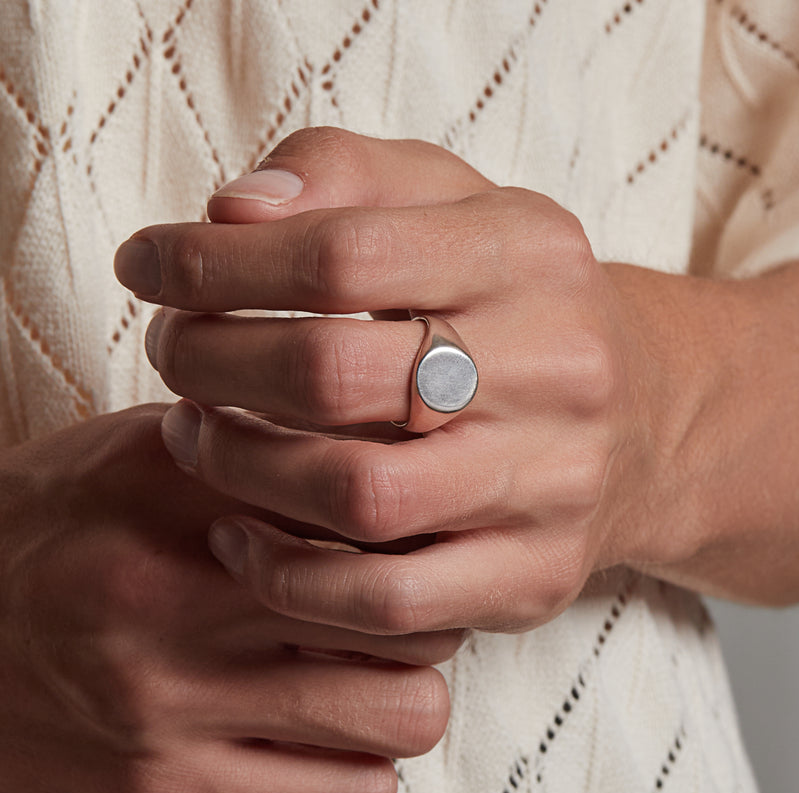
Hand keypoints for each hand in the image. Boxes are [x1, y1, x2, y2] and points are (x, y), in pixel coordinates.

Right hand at [0, 405, 454, 792]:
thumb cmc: (48, 532)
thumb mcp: (129, 453)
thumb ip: (239, 443)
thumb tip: (359, 442)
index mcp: (177, 499)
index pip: (365, 508)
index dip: (414, 520)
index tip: (412, 531)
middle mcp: (180, 607)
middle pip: (405, 612)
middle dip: (425, 607)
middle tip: (403, 603)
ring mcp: (175, 718)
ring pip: (399, 716)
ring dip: (403, 692)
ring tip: (369, 673)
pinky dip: (360, 764)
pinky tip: (324, 732)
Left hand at [115, 128, 798, 641]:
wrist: (638, 415)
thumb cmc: (512, 299)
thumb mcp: (452, 201)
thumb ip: (342, 174)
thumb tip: (231, 210)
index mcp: (527, 255)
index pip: (341, 254)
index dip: (215, 263)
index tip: (148, 265)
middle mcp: (554, 368)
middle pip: (334, 375)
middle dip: (211, 362)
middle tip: (171, 352)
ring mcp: (550, 483)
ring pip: (357, 496)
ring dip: (238, 468)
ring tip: (193, 434)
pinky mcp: (533, 574)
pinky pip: (389, 601)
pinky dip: (287, 578)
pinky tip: (238, 538)